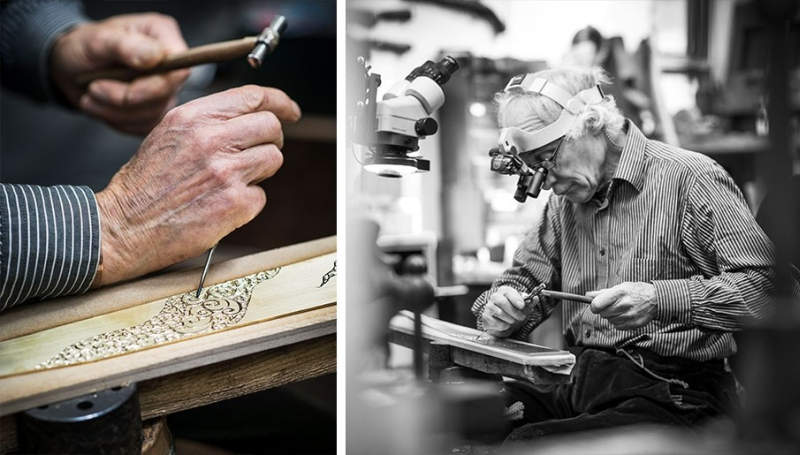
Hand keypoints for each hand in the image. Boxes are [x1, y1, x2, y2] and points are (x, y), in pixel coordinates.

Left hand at [50, 13, 189, 134]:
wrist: (71, 69)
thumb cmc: (83, 47)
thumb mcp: (97, 40)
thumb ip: (126, 46)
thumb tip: (156, 57)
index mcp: (164, 37)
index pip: (180, 68)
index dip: (156, 84)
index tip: (125, 85)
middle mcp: (171, 66)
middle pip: (164, 95)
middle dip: (125, 99)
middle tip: (94, 88)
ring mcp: (166, 91)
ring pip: (152, 115)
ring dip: (114, 112)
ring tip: (90, 96)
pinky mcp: (155, 112)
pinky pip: (143, 127)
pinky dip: (116, 121)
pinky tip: (100, 107)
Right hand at [93, 85, 301, 285]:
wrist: (124, 226)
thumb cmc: (144, 185)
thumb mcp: (169, 135)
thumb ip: (207, 121)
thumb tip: (248, 117)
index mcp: (193, 117)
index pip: (253, 96)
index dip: (279, 102)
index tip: (290, 111)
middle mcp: (211, 139)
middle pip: (271, 127)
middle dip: (272, 140)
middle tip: (261, 152)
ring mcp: (226, 171)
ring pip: (273, 158)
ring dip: (260, 171)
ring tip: (232, 182)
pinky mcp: (236, 203)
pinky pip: (262, 195)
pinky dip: (248, 202)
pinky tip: (221, 205)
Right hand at [480, 286, 534, 336]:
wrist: (505, 322)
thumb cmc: (515, 312)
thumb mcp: (524, 307)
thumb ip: (530, 302)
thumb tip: (535, 298)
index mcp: (505, 291)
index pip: (509, 292)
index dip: (516, 299)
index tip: (522, 306)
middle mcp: (495, 297)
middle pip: (502, 302)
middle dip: (514, 312)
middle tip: (521, 317)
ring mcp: (489, 307)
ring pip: (499, 313)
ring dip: (510, 319)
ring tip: (514, 321)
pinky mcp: (485, 317)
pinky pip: (495, 322)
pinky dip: (504, 326)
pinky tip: (506, 324)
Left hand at [587, 282, 656, 329]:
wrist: (656, 299)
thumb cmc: (635, 291)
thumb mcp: (620, 287)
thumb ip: (602, 292)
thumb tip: (587, 295)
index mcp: (619, 292)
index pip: (597, 304)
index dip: (594, 306)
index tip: (595, 305)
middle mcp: (624, 304)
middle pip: (602, 313)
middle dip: (604, 310)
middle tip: (612, 305)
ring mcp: (628, 316)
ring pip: (609, 320)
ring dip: (612, 316)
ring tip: (621, 309)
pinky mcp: (632, 325)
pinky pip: (617, 326)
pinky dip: (618, 322)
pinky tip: (626, 315)